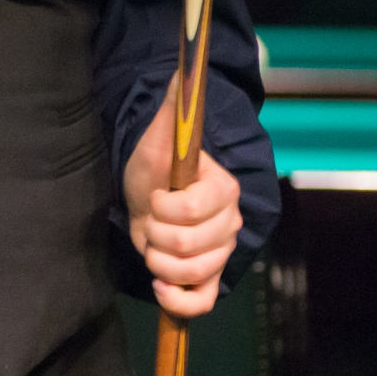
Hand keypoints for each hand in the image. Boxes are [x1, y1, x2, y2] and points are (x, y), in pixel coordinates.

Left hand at [122, 86, 242, 318]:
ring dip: (158, 261)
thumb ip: (174, 107)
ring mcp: (221, 254)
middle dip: (155, 233)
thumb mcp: (159, 136)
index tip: (154, 196)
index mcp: (224, 190)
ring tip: (152, 242)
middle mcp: (229, 224)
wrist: (147, 197)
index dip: (164, 208)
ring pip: (192, 274)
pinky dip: (178, 300)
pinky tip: (160, 284)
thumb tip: (180, 73)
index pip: (195, 210)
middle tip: (150, 218)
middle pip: (189, 246)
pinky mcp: (209, 281)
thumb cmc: (154, 168)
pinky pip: (202, 303)